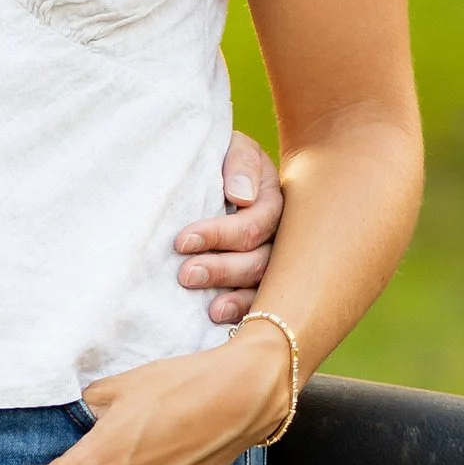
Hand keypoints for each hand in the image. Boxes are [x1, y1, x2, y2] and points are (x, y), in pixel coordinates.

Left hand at [174, 133, 281, 322]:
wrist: (213, 169)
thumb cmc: (219, 158)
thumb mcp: (231, 147)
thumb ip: (240, 164)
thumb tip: (241, 197)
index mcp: (273, 198)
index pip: (256, 222)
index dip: (220, 234)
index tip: (182, 240)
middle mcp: (280, 233)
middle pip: (262, 259)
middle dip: (223, 268)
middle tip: (186, 274)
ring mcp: (274, 260)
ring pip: (263, 284)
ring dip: (235, 296)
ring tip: (209, 307)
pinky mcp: (259, 280)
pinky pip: (260, 301)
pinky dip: (243, 311)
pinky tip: (221, 317)